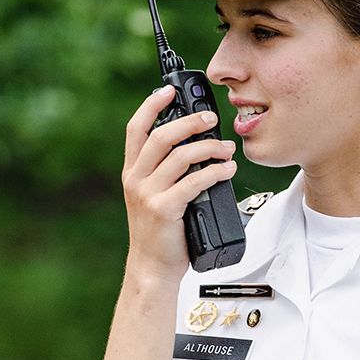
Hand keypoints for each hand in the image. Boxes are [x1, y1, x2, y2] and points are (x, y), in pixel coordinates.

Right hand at [121, 85, 237, 281]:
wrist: (152, 268)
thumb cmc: (161, 233)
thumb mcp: (155, 197)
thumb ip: (166, 173)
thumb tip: (198, 148)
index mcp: (132, 172)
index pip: (136, 129)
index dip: (151, 106)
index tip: (168, 91)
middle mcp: (136, 179)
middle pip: (161, 136)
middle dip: (189, 122)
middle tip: (211, 118)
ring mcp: (147, 194)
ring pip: (180, 156)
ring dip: (208, 147)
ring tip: (227, 149)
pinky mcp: (163, 209)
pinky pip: (193, 182)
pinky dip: (214, 172)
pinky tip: (227, 170)